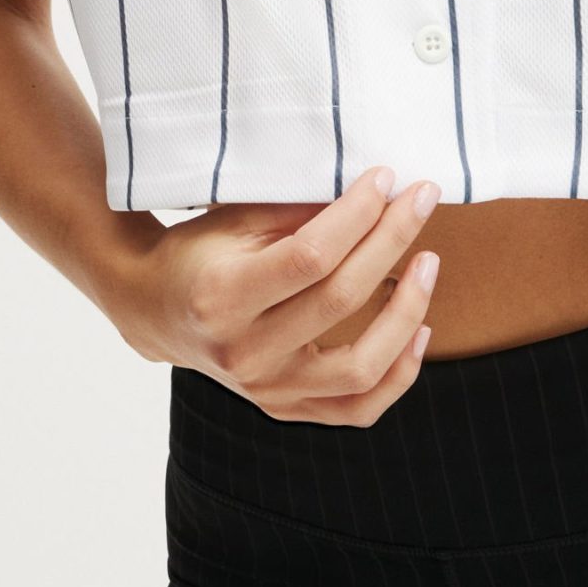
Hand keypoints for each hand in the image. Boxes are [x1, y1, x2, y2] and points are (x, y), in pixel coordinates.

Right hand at [107, 164, 443, 424]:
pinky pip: (359, 409)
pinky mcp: (286, 408)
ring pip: (360, 368)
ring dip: (407, 312)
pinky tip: (422, 330)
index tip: (387, 177)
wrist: (158, 310)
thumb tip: (376, 191)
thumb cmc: (202, 252)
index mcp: (222, 297)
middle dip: (391, 241)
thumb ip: (299, 209)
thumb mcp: (236, 218)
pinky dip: (399, 374)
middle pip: (339, 301)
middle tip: (421, 198)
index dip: (357, 214)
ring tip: (429, 262)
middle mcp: (243, 353)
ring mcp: (266, 390)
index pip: (309, 256)